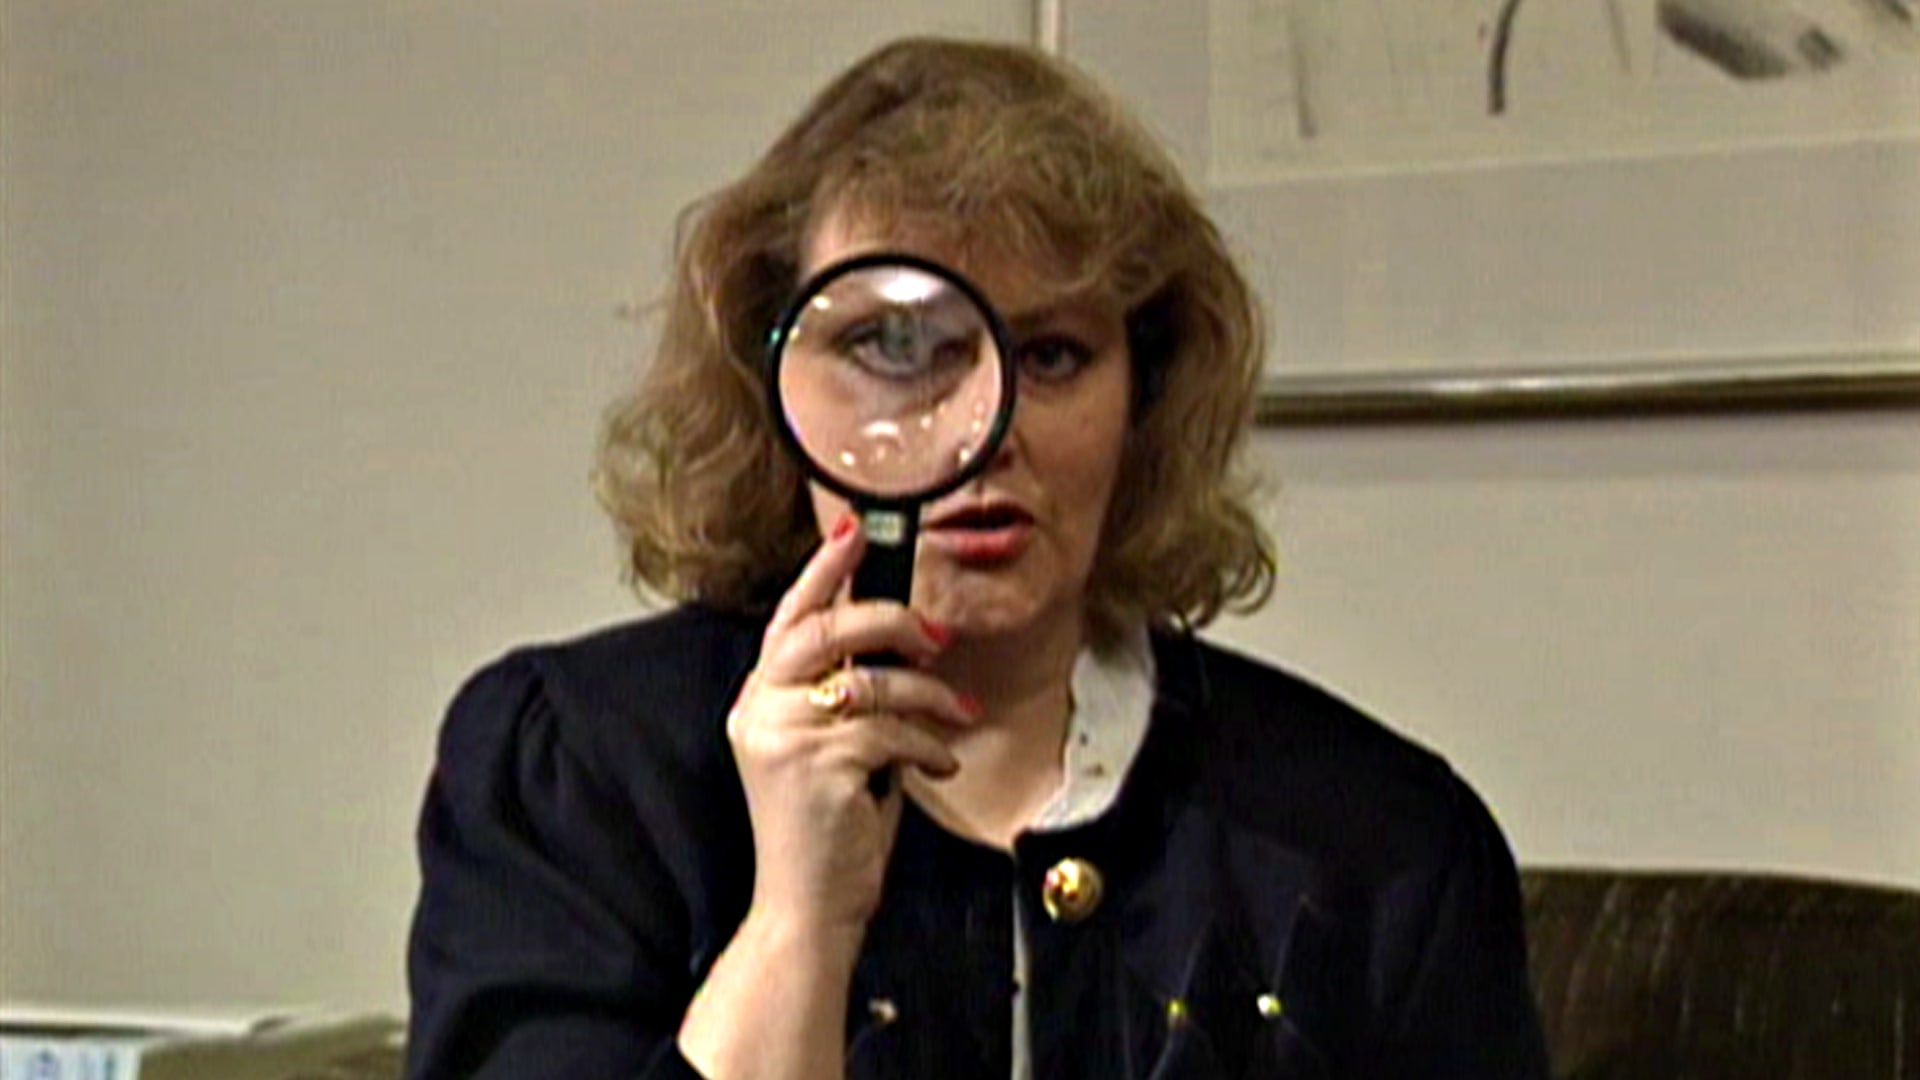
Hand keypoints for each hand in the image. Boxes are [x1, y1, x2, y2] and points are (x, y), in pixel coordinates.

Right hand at [725, 515, 980, 938]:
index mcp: (758, 700)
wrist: (807, 907)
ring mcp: (782, 736)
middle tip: (933, 635)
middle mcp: (759, 710)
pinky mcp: (816, 765)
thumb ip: (844, 696)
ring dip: (930, 696)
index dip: (823, 570)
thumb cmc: (828, 829)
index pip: (788, 618)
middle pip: (825, 630)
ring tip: (959, 715)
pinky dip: (927, 745)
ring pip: (873, 681)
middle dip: (889, 620)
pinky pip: (891, 730)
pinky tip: (939, 765)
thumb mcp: (829, 749)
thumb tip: (901, 641)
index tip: (854, 529)